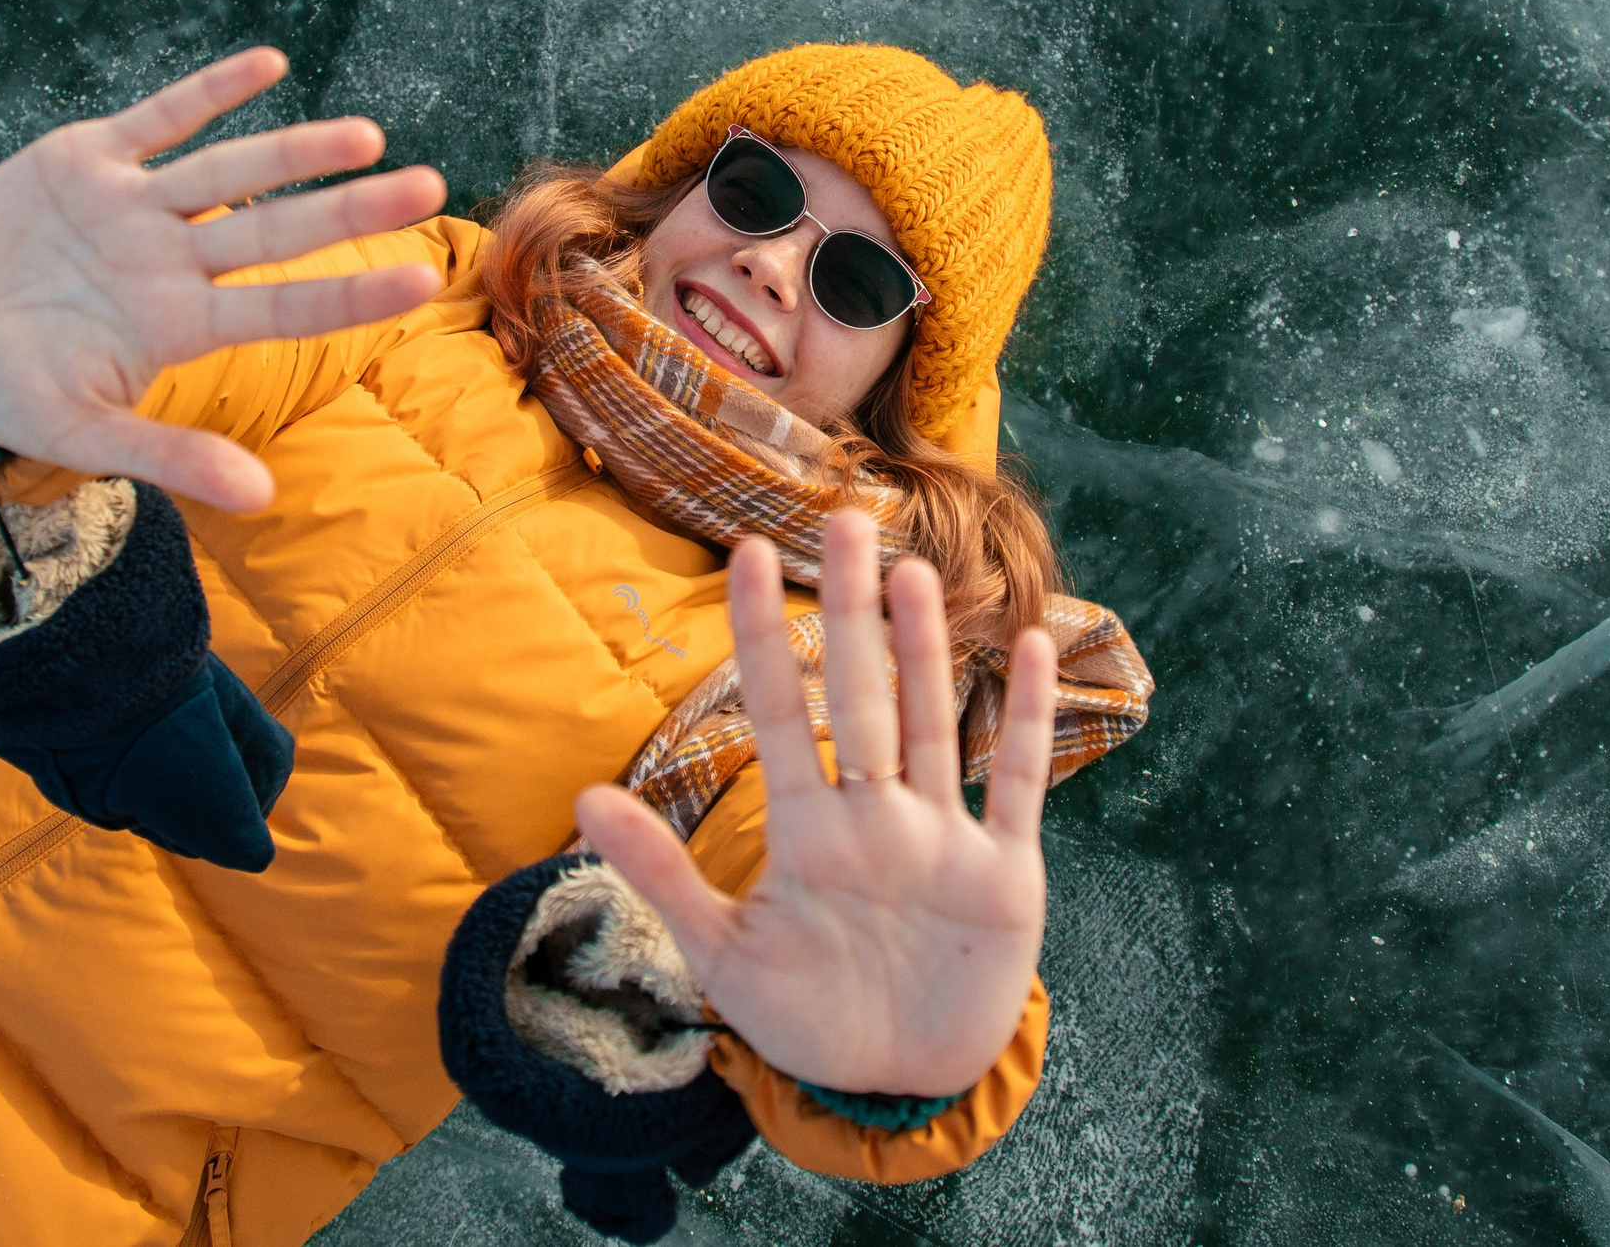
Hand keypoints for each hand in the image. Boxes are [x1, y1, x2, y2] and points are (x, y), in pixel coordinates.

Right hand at [0, 48, 445, 512]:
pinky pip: (160, 117)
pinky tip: (270, 63)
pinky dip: (209, 92)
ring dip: (294, 150)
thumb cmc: (11, 389)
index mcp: (179, 324)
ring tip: (367, 135)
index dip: (350, 295)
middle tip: (429, 187)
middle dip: (349, 211)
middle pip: (276, 231)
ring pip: (229, 171)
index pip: (284, 308)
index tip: (421, 280)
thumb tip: (262, 497)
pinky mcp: (88, 158)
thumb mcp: (81, 433)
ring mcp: (135, 206)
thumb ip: (170, 457)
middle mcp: (172, 259)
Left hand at [576, 511, 1059, 1098]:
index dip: (760, 635)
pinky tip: (1028, 649)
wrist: (898, 1088)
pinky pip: (1017, 785)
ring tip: (915, 572)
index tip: (745, 552)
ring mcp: (940, 840)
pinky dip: (1025, 721)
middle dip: (852, 613)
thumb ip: (661, 874)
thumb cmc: (809, 1018)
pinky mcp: (1002, 876)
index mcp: (807, 833)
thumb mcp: (724, 955)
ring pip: (934, 723)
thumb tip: (581, 796)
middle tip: (846, 520)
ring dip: (927, 653)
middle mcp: (875, 818)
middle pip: (861, 697)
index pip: (777, 712)